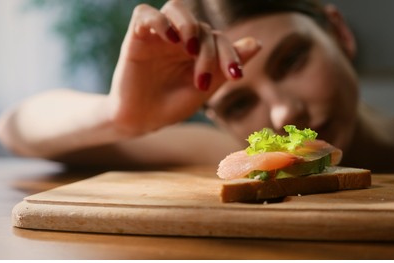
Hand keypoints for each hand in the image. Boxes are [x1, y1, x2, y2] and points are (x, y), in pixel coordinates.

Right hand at [105, 0, 260, 136]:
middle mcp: (179, 39)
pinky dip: (159, 21)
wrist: (142, 120)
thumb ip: (227, 65)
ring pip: (176, 8)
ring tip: (190, 49)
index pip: (219, 38)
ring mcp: (159, 36)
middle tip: (203, 79)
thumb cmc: (173, 106)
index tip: (235, 76)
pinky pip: (144, 13)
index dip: (230, 53)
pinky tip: (170, 39)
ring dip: (189, 25)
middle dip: (209, 51)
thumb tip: (257, 43)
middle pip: (201, 25)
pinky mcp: (136, 36)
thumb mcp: (206, 87)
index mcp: (197, 50)